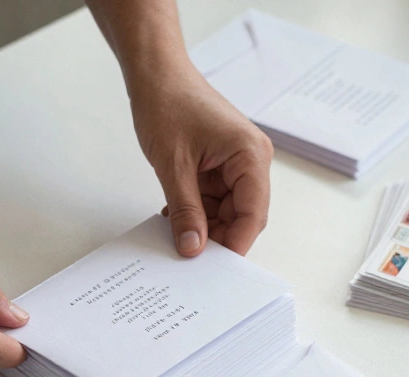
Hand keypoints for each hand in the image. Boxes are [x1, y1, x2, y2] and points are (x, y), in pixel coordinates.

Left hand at [131, 67, 272, 257]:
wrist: (155, 74)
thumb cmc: (168, 103)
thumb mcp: (173, 166)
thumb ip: (186, 211)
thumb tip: (193, 248)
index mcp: (251, 156)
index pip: (253, 214)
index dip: (235, 244)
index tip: (213, 269)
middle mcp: (251, 160)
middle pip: (243, 216)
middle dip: (217, 237)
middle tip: (189, 256)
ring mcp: (236, 163)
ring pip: (226, 211)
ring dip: (202, 225)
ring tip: (175, 234)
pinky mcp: (220, 164)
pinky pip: (213, 199)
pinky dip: (195, 211)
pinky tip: (173, 217)